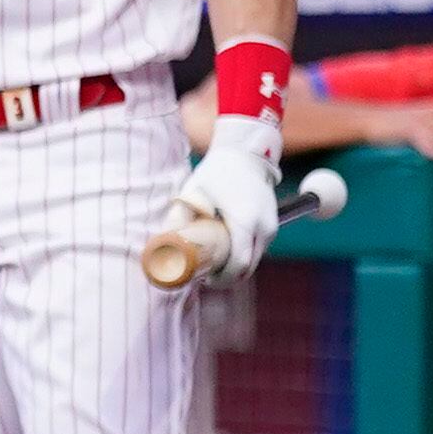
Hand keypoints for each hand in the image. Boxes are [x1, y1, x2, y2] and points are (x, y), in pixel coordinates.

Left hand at [176, 116, 283, 280]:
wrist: (246, 155)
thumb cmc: (217, 173)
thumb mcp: (193, 192)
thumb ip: (179, 216)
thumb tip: (160, 240)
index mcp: (245, 221)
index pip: (239, 264)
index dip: (223, 278)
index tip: (206, 279)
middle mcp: (263, 227)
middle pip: (248, 267)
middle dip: (228, 276)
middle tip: (207, 276)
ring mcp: (270, 226)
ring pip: (254, 259)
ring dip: (236, 266)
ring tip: (214, 265)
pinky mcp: (272, 224)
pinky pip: (258, 248)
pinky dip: (244, 255)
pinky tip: (227, 253)